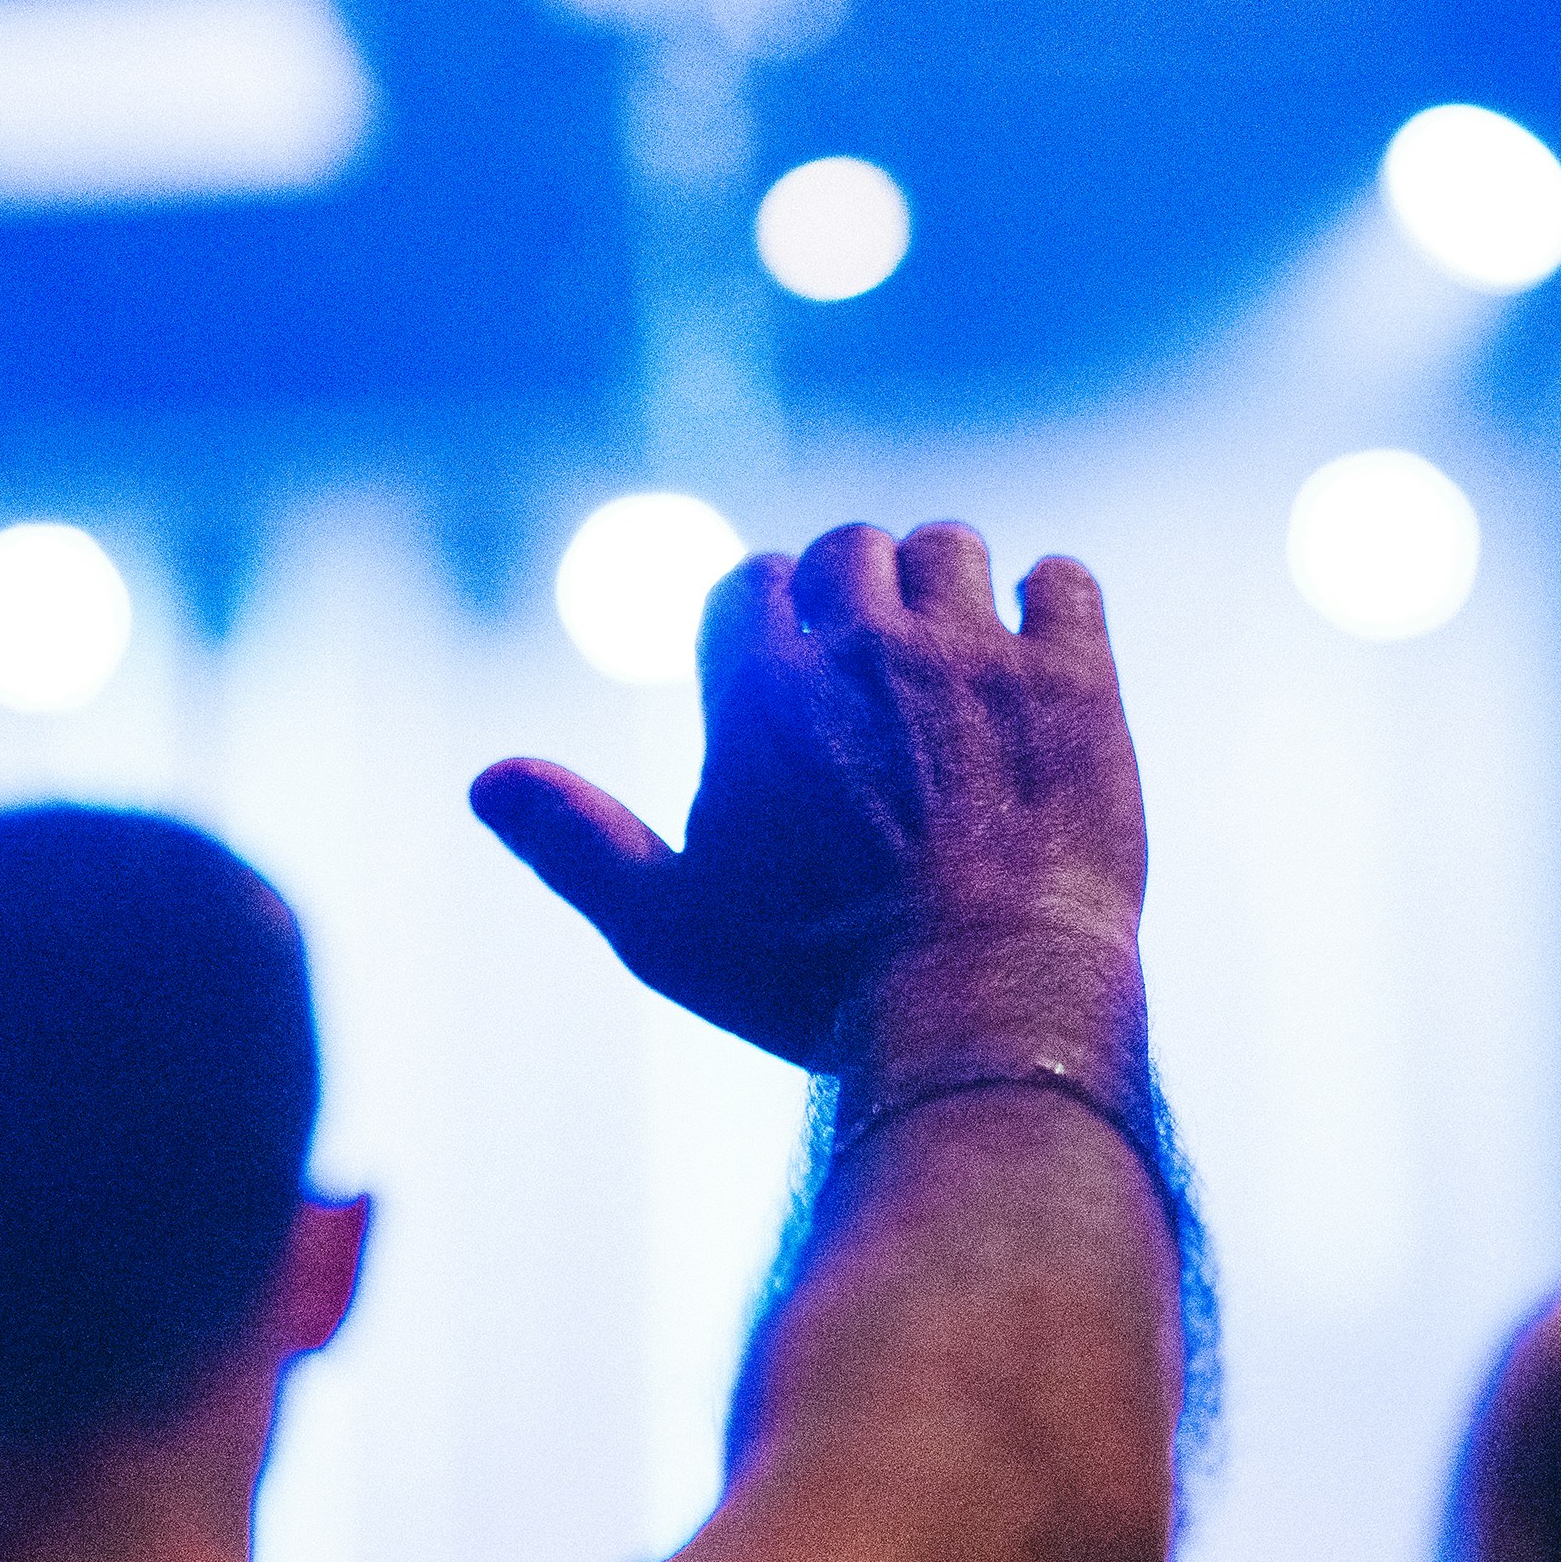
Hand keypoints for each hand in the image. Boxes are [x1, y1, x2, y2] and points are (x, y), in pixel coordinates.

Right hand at [472, 521, 1146, 1073]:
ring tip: (957, 657)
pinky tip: (1044, 659)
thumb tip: (485, 780)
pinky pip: (1064, 581)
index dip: (766, 622)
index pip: (749, 584)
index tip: (789, 671)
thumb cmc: (815, 987)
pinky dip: (1051, 604)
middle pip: (851, 549)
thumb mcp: (668, 929)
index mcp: (759, 687)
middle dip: (855, 591)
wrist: (984, 1014)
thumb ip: (576, 842)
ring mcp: (976, 654)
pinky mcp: (1075, 680)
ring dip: (946, 584)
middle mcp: (865, 644)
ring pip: (952, 546)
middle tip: (877, 665)